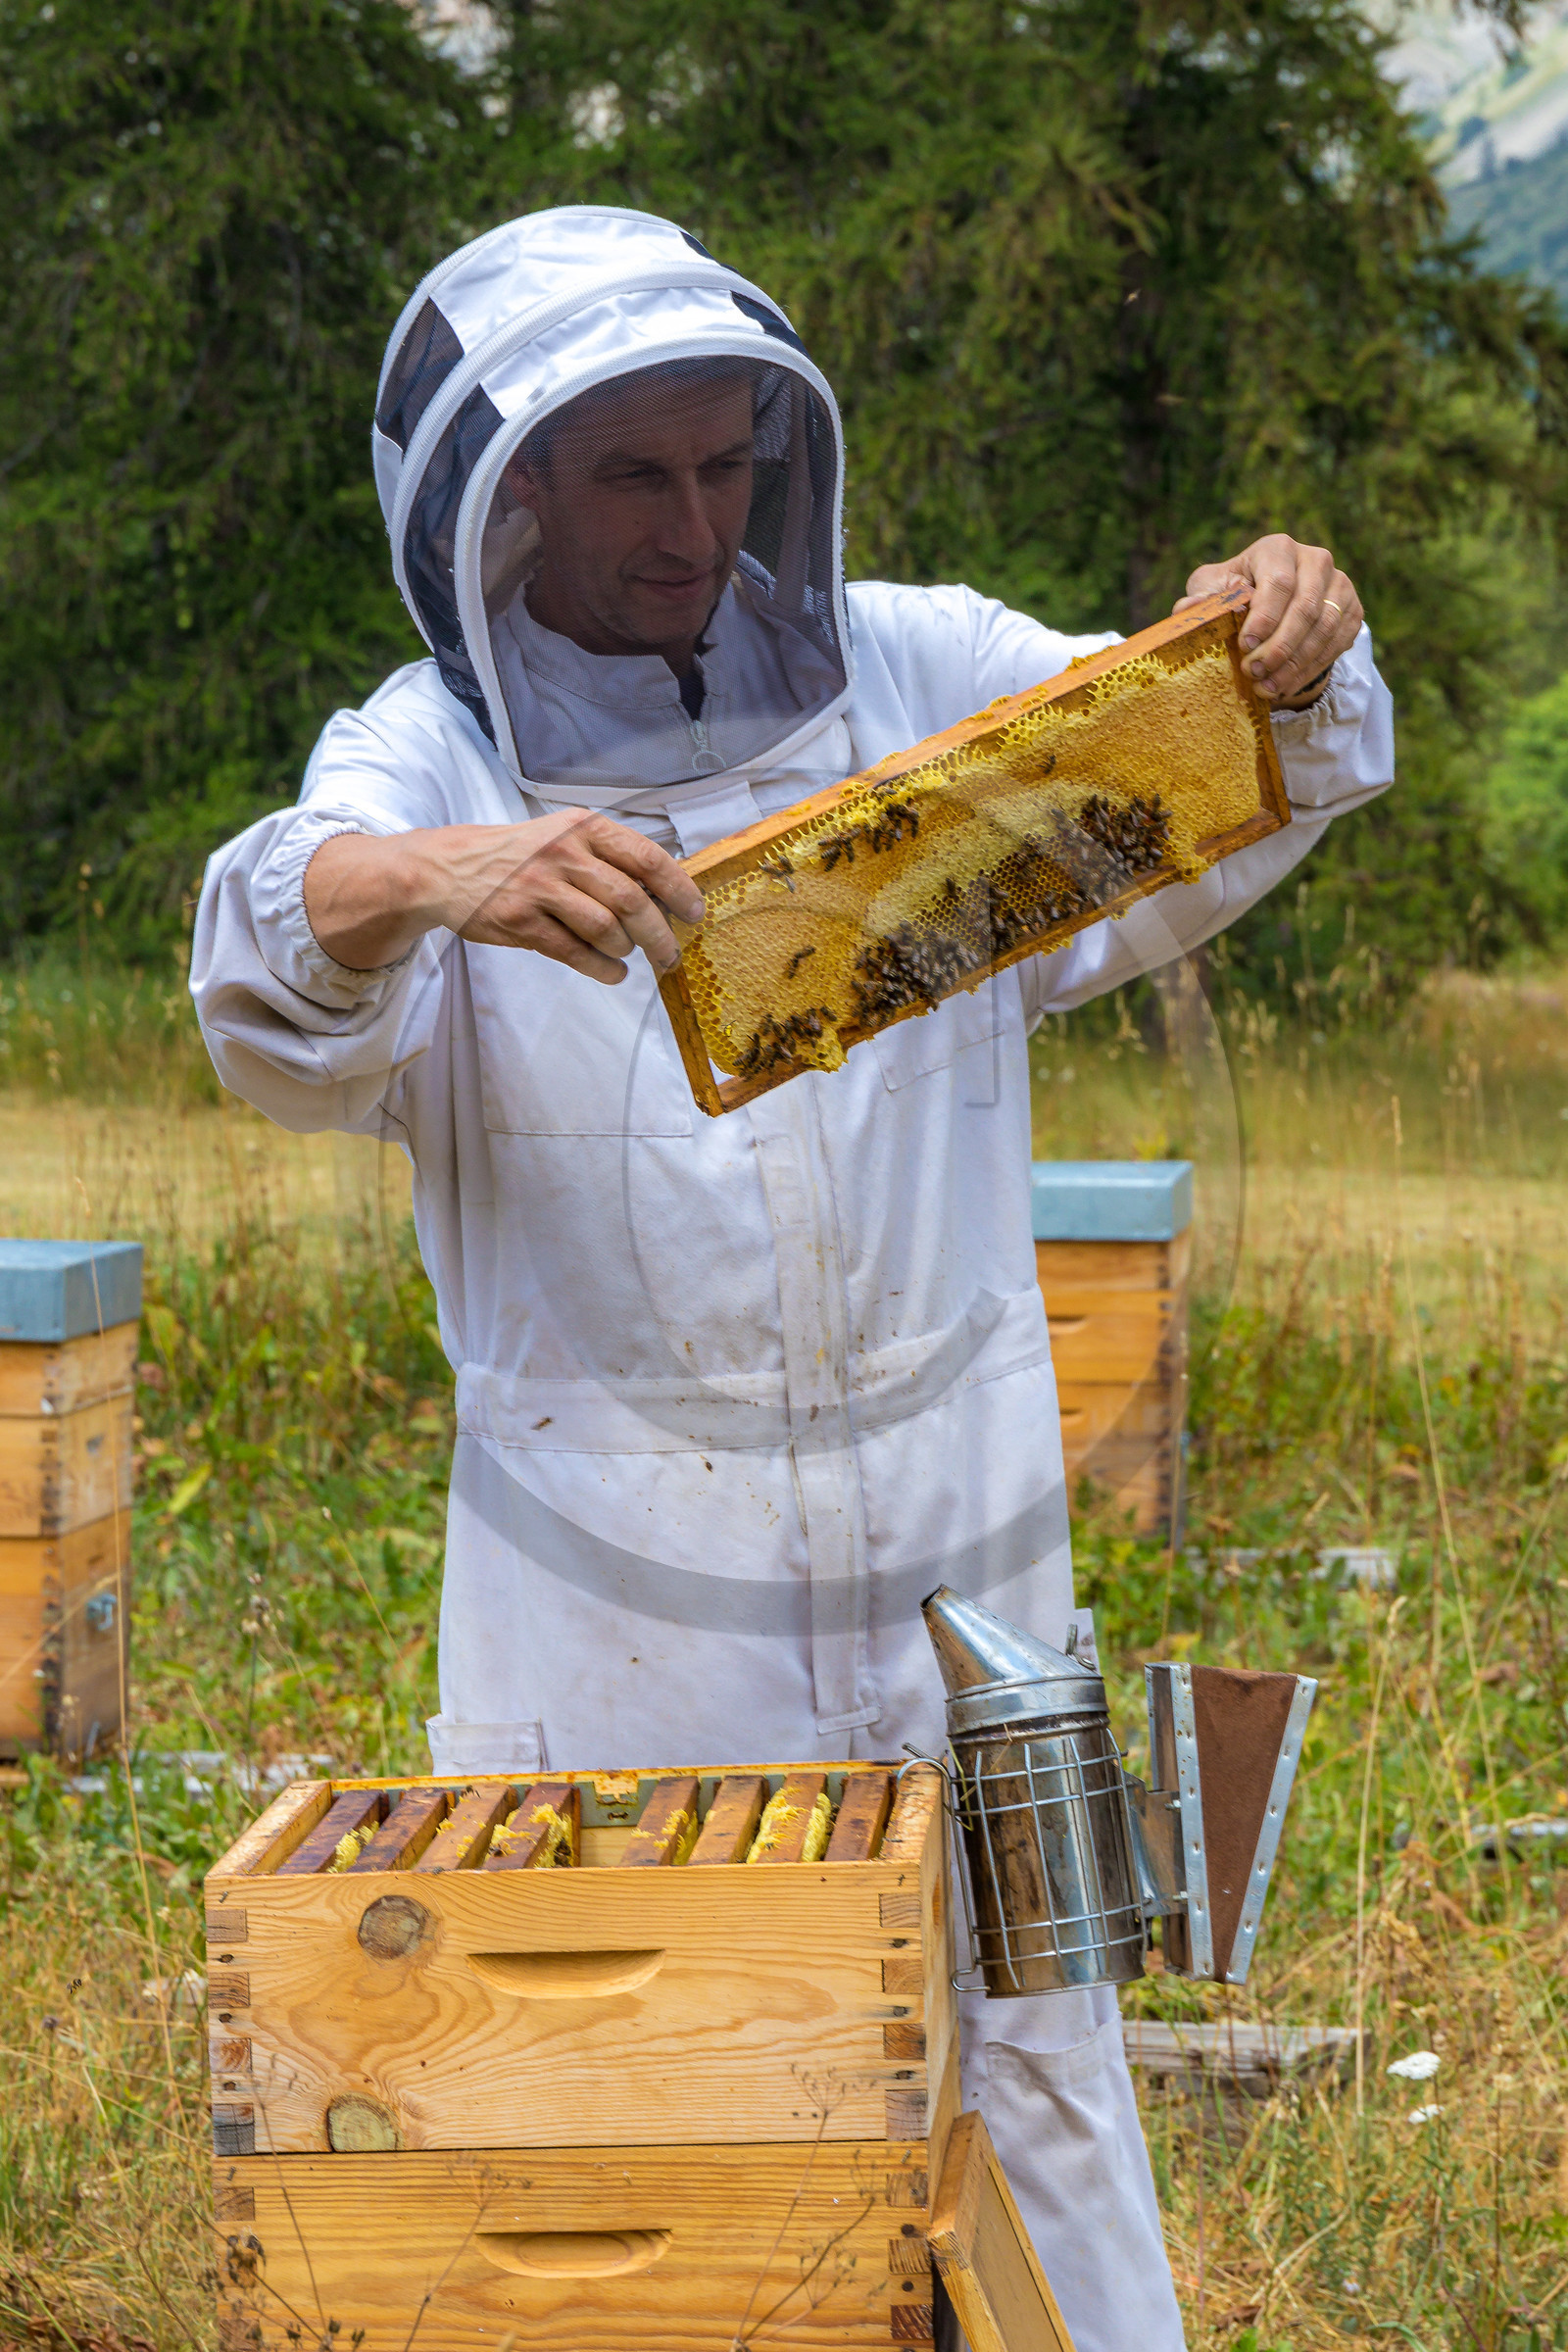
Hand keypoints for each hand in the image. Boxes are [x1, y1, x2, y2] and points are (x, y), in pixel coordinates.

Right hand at [304, 812, 705, 981]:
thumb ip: (607, 857)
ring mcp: (540, 887)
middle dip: (659, 934)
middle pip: (632, 900)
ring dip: (626, 950)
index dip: (679, 889)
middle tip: (670, 954)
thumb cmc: (516, 855)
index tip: (694, 912)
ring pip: (605, 928)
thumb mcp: (562, 836)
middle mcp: (563, 853)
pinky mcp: (520, 920)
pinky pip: (573, 952)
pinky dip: (600, 967)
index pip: (647, 857)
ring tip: (628, 956)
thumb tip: (664, 891)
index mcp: (582, 828)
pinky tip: (611, 972)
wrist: (447, 868)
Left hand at [1174, 534, 1361, 706]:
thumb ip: (1201, 598)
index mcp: (1278, 548)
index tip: (1245, 646)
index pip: (1279, 582)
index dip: (1264, 617)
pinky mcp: (1351, 609)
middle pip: (1305, 607)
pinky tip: (1285, 685)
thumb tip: (1190, 608)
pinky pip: (1337, 642)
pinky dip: (1311, 668)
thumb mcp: (1211, 590)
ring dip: (1295, 663)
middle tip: (1255, 673)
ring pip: (1324, 628)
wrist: (1269, 600)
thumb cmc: (1233, 592)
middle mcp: (1315, 559)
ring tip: (1267, 687)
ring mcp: (1338, 584)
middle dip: (1278, 647)